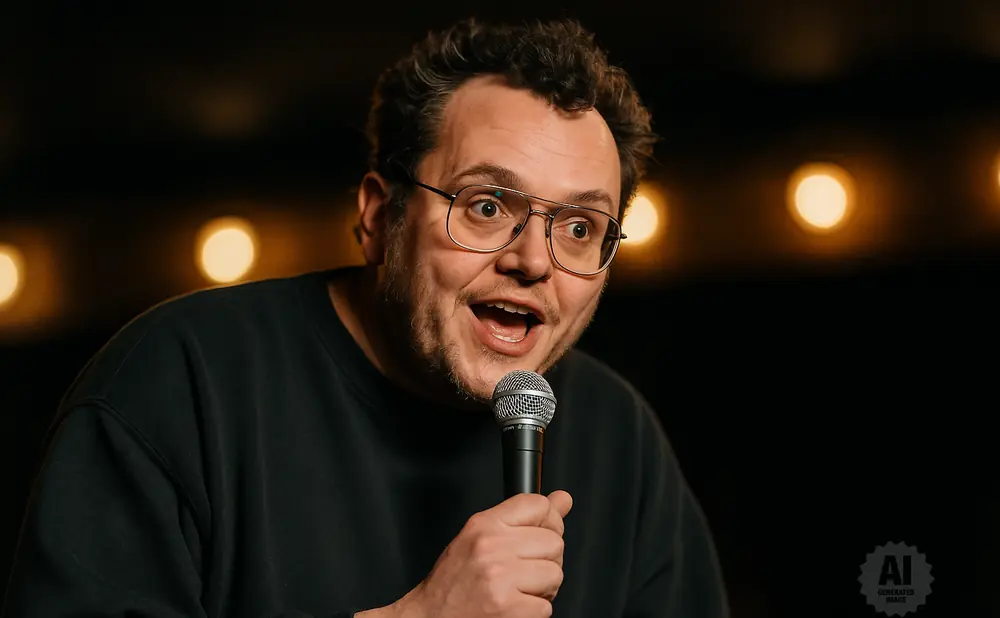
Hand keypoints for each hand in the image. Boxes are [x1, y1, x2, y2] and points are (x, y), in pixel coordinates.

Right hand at [364, 490, 572, 617]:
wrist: (430, 617)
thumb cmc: (453, 581)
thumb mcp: (481, 537)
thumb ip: (523, 518)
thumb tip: (562, 499)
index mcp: (484, 525)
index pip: (537, 505)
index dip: (548, 521)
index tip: (541, 534)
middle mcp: (491, 547)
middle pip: (554, 542)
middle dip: (546, 560)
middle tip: (524, 570)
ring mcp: (500, 578)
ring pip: (556, 574)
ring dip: (543, 587)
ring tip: (519, 589)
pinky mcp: (508, 608)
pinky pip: (546, 606)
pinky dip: (534, 611)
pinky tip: (514, 606)